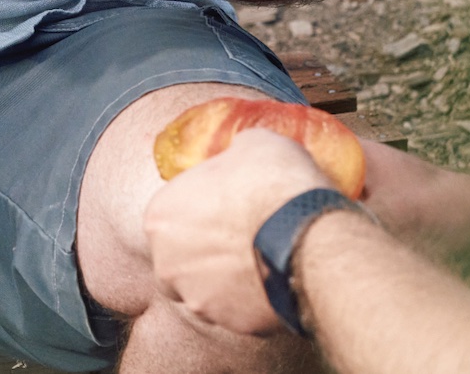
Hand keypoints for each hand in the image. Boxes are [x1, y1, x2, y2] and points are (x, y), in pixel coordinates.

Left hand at [145, 127, 333, 336]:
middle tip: (241, 229)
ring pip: (208, 287)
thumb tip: (238, 156)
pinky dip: (254, 295)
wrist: (308, 236)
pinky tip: (276, 274)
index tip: (225, 200)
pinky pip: (240, 308)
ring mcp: (199, 300)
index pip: (172, 212)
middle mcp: (168, 265)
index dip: (201, 204)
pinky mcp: (233, 325)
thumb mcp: (250, 143)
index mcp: (160, 217)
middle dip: (206, 246)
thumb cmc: (272, 183)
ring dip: (228, 274)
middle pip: (182, 256)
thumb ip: (231, 155)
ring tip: (262, 252)